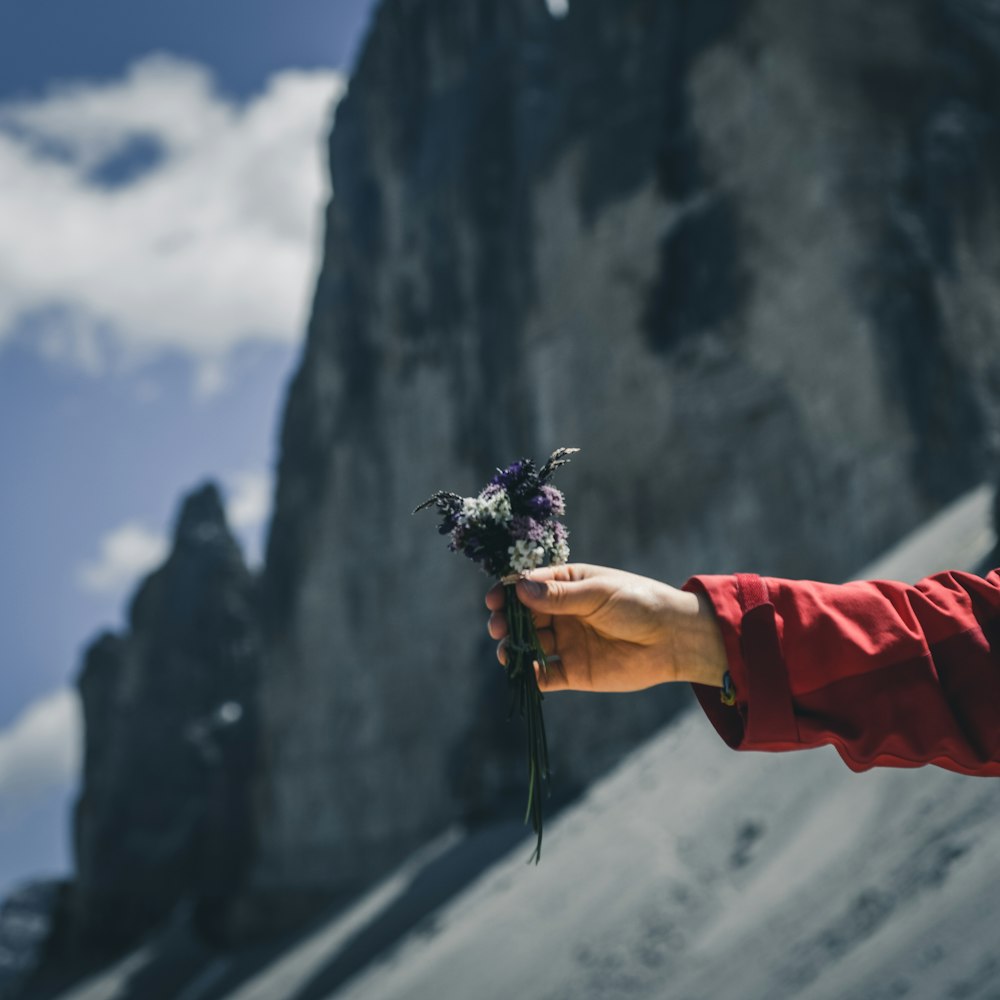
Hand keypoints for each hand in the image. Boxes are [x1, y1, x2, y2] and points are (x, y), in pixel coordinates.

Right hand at [485, 563, 726, 693]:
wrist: (672, 639)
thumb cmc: (638, 602)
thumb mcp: (596, 593)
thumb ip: (558, 595)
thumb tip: (519, 589)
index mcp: (567, 585)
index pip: (528, 586)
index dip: (508, 592)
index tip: (494, 600)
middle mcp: (562, 613)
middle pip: (523, 617)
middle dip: (506, 621)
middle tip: (498, 626)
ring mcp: (566, 642)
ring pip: (529, 645)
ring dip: (514, 648)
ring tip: (507, 651)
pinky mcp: (574, 671)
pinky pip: (545, 675)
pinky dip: (531, 675)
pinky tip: (526, 672)